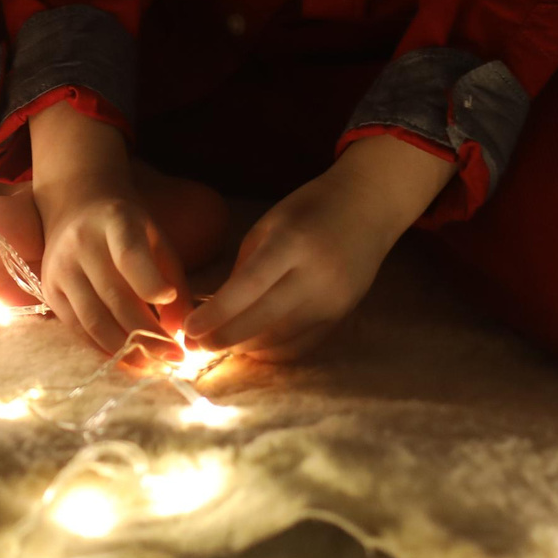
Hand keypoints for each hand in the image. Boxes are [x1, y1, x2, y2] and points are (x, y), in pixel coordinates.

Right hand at [35, 166, 187, 354]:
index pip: (129, 255)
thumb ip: (172, 280)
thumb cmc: (127, 228)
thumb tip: (180, 331)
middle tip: (174, 357)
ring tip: (152, 365)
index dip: (150, 284)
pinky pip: (77, 327)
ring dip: (125, 349)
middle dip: (148, 334)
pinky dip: (102, 347)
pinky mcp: (48, 290)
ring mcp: (60, 267)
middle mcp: (82, 243)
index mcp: (115, 221)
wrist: (76, 206)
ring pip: (94, 319)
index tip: (170, 302)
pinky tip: (124, 357)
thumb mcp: (156, 240)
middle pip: (114, 297)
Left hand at [181, 145, 431, 360]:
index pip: (249, 287)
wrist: (368, 207)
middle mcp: (316, 276)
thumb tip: (215, 311)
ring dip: (244, 347)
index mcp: (292, 243)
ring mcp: (333, 300)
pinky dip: (272, 350)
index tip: (189, 328)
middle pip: (264, 321)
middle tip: (193, 345)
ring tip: (216, 345)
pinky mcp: (342, 315)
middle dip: (224, 338)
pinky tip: (250, 346)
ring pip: (281, 339)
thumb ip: (244, 268)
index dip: (217, 313)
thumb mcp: (269, 226)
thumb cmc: (309, 210)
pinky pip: (301, 344)